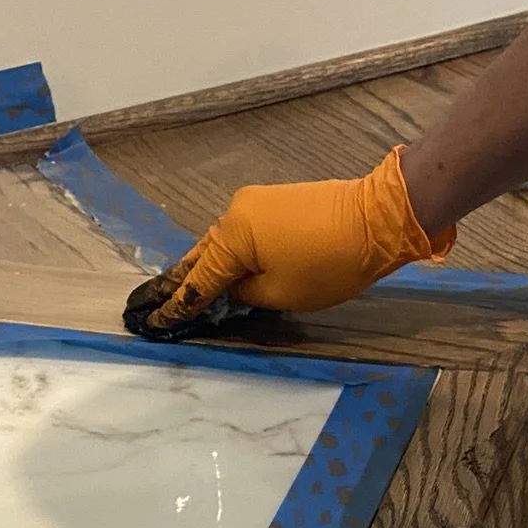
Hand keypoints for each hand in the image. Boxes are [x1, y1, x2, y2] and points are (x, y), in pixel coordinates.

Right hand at [124, 147, 454, 338]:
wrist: (379, 217)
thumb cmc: (331, 263)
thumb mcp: (281, 294)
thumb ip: (245, 295)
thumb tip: (231, 290)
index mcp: (231, 238)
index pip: (194, 282)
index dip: (173, 307)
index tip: (150, 324)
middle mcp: (233, 215)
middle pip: (198, 257)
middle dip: (176, 284)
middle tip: (148, 306)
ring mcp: (253, 204)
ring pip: (218, 245)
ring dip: (202, 269)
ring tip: (178, 294)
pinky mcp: (272, 203)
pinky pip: (238, 236)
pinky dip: (227, 256)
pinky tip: (219, 273)